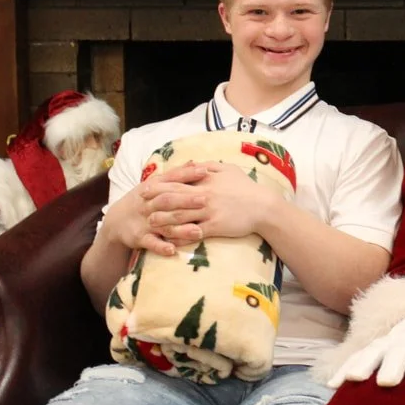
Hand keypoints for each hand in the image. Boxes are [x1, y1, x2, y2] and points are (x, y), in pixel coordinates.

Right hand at [101, 162, 208, 255]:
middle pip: (167, 200)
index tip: (205, 171)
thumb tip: (196, 161)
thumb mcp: (156, 184)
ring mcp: (144, 221)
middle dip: (186, 200)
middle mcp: (149, 203)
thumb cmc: (144, 200)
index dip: (187, 174)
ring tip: (198, 232)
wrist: (116, 220)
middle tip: (205, 200)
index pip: (171, 179)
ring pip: (163, 224)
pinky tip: (172, 250)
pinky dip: (161, 246)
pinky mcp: (140, 238)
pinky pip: (151, 243)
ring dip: (180, 229)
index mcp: (153, 187)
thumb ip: (176, 175)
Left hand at [141, 162, 278, 242]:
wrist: (263, 207)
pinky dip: (179, 237)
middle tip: (141, 206)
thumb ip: (209, 166)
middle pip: (173, 198)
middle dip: (155, 203)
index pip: (177, 181)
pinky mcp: (214, 226)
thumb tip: (192, 164)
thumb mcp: (228, 170)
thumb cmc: (246, 187)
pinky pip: (192, 232)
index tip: (146, 187)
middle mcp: (204, 195)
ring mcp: (208, 212)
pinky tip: (169, 240)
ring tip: (150, 224)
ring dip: (162, 221)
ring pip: (179, 217)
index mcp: (205, 180)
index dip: (159, 185)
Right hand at [328, 315, 404, 404]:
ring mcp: (386, 344)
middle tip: (385, 382)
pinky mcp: (371, 349)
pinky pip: (355, 357)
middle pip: (397, 353)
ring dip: (362, 364)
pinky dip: (344, 369)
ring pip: (372, 352)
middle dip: (391, 365)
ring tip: (352, 380)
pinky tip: (332, 385)